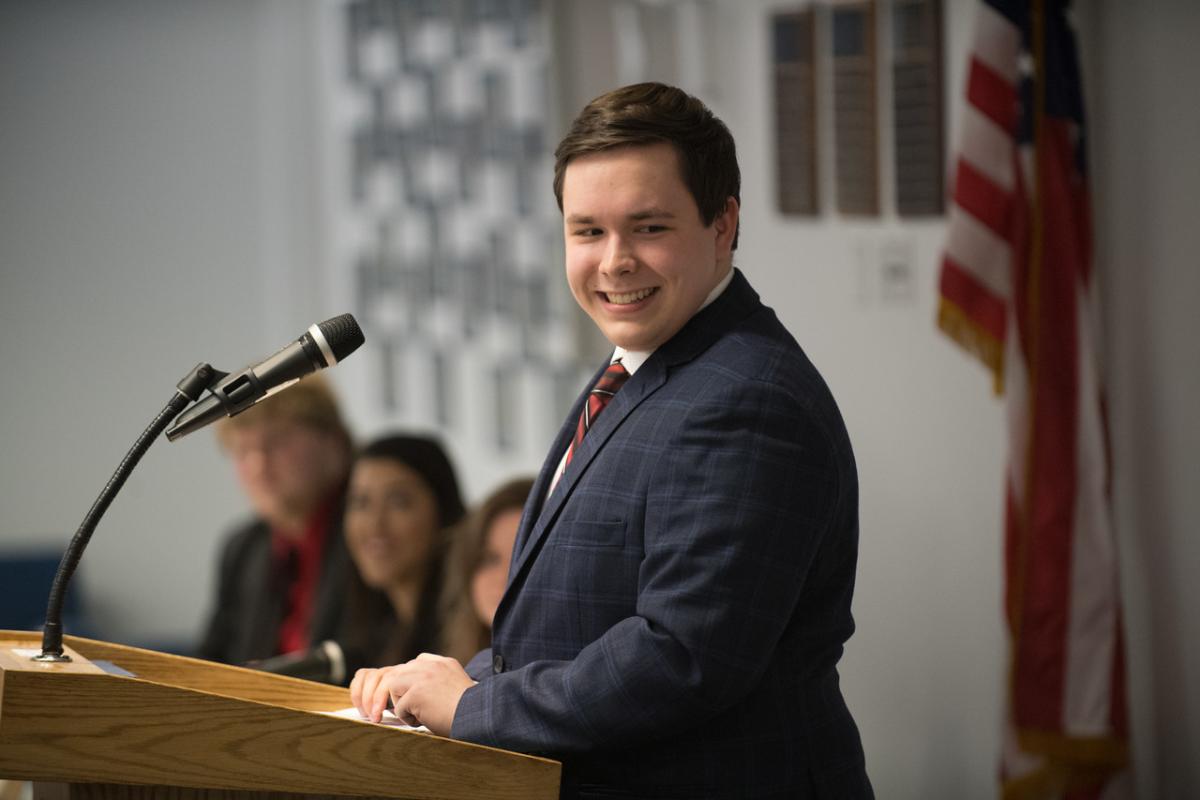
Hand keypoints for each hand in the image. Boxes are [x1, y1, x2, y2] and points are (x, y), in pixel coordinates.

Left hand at [349, 654, 476, 735]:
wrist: (478, 717)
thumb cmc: (468, 710)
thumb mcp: (452, 688)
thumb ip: (435, 683)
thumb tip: (413, 695)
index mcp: (443, 663)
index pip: (415, 665)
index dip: (409, 683)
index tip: (412, 698)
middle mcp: (432, 664)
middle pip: (400, 673)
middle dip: (397, 693)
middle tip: (402, 710)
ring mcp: (423, 676)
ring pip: (395, 686)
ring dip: (401, 703)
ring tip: (418, 715)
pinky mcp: (416, 692)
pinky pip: (400, 707)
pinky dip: (408, 718)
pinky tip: (425, 721)